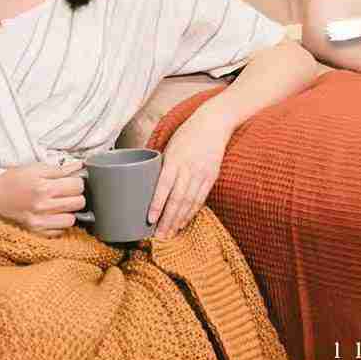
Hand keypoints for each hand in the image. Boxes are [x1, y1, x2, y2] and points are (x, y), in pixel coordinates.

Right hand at [0, 161, 85, 237]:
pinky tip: (51, 215)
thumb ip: (59, 169)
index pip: (78, 185)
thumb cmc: (12, 181)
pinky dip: (59, 224)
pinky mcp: (36, 232)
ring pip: (72, 220)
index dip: (77, 181)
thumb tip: (79, 166)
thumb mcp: (34, 169)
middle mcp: (43, 206)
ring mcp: (39, 222)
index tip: (71, 181)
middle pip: (79, 203)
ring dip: (68, 212)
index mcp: (44, 187)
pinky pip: (60, 231)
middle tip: (66, 193)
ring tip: (59, 205)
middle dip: (75, 196)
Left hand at [151, 111, 232, 238]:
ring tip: (169, 234)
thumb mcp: (170, 146)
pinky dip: (191, 213)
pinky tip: (183, 222)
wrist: (214, 123)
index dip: (157, 204)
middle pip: (177, 199)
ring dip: (178, 220)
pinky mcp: (211, 177)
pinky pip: (200, 199)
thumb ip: (162, 166)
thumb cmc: (187, 133)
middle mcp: (189, 168)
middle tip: (159, 236)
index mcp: (175, 159)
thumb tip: (147, 184)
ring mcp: (202, 174)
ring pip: (189, 202)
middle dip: (167, 220)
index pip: (164, 186)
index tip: (150, 219)